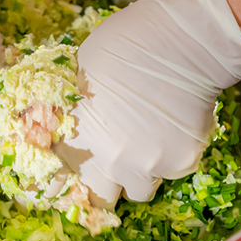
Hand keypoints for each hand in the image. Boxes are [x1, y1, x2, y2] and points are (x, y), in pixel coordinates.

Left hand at [57, 0, 240, 205]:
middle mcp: (109, 160)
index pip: (56, 180)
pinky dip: (171, 155)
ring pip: (139, 188)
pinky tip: (174, 126)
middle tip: (109, 163)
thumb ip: (77, 107)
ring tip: (147, 141)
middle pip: (98, 198)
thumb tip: (78, 116)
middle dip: (102, 184)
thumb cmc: (125, 44)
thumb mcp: (80, 72)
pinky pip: (172, 170)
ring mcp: (147, 165)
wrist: (183, 43)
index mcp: (77, 137)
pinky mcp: (182, 163)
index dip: (61, 179)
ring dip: (139, 171)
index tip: (67, 174)